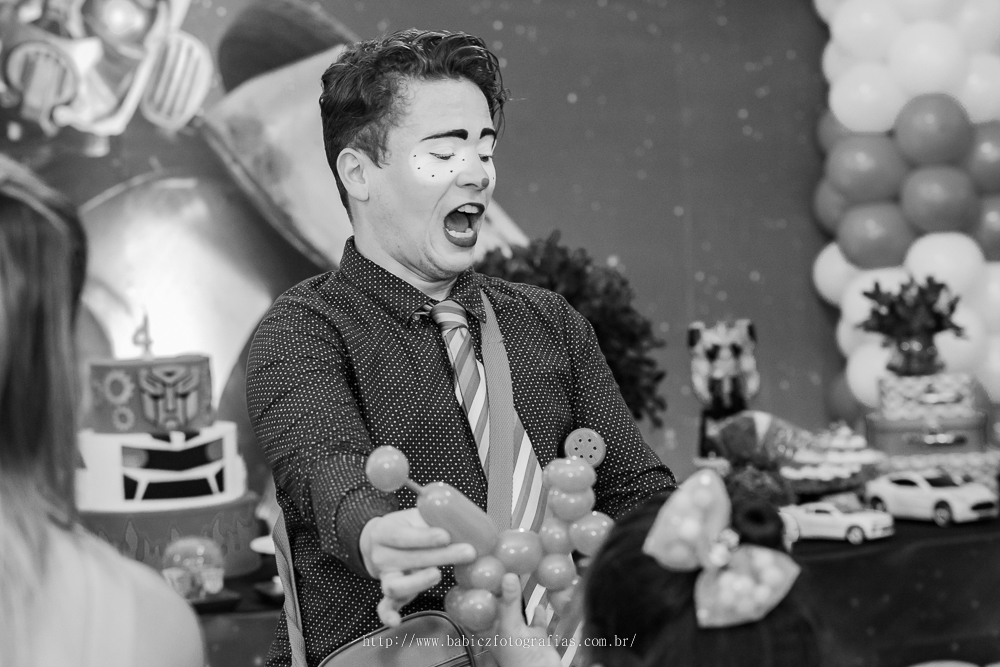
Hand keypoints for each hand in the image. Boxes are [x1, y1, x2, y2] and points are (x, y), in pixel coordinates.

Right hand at [360, 508, 475, 625]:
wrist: (379, 540)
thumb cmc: (405, 526)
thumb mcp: (415, 515)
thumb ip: (434, 517)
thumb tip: (466, 522)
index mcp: (385, 531)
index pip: (403, 536)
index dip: (425, 537)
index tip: (446, 536)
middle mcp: (381, 555)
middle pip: (408, 559)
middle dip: (440, 556)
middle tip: (467, 552)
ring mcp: (384, 576)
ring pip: (394, 585)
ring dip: (418, 582)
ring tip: (439, 575)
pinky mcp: (389, 591)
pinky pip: (385, 606)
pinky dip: (389, 615)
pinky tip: (397, 621)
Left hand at [487, 573, 560, 666]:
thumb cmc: (517, 656)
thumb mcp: (509, 626)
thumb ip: (509, 602)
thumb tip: (508, 576)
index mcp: (489, 631)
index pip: (478, 610)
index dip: (477, 594)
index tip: (480, 576)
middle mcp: (503, 631)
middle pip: (499, 608)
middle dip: (500, 591)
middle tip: (502, 569)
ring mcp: (520, 634)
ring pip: (518, 612)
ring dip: (519, 599)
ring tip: (519, 579)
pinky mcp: (537, 636)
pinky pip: (537, 621)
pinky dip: (538, 611)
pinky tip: (538, 601)